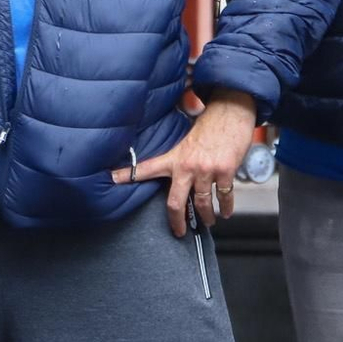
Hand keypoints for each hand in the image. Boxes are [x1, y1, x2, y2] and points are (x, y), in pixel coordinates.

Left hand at [111, 88, 256, 236]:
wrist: (232, 109)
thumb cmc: (211, 121)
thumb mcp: (188, 138)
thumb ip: (182, 156)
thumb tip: (180, 171)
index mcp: (175, 157)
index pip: (146, 168)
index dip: (127, 175)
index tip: (111, 180)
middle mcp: (188, 166)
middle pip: (176, 202)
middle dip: (177, 221)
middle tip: (179, 232)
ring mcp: (207, 170)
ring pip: (202, 203)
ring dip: (206, 216)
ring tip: (209, 222)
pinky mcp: (225, 171)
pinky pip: (225, 196)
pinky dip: (226, 207)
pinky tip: (226, 212)